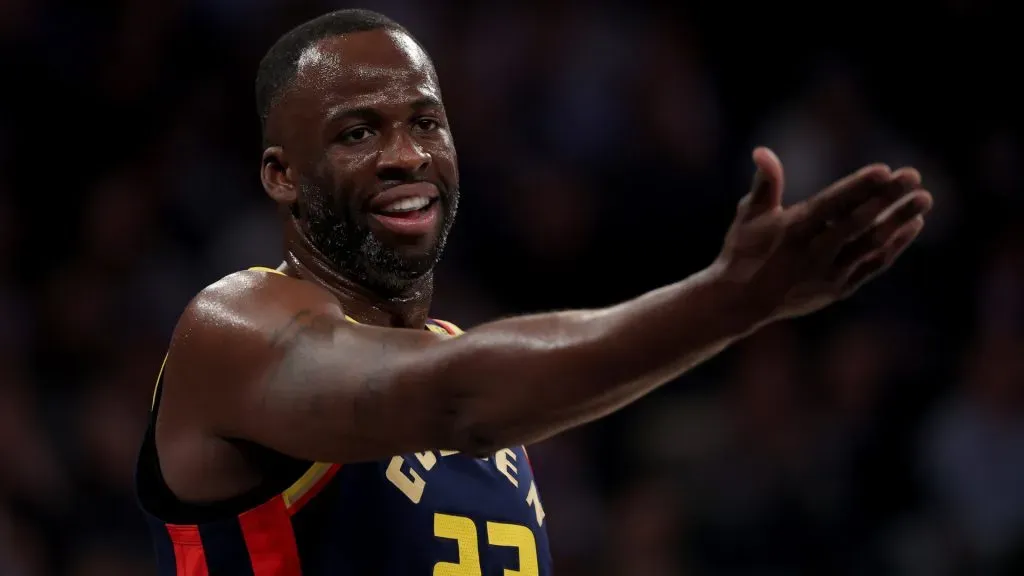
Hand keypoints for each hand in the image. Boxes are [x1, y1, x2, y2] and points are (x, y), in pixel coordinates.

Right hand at [715, 147, 931, 322]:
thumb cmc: (743, 252)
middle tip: (914, 174)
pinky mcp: (838, 289)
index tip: (885, 170)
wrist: (740, 304)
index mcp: (791, 231)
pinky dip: (894, 246)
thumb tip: (763, 150)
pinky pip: (873, 265)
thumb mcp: (748, 215)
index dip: (858, 188)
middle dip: (888, 197)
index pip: (831, 205)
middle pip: (858, 222)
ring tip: (924, 199)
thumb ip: (765, 183)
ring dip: (899, 220)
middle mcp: (813, 253)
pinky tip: (912, 225)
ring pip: (871, 245)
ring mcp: (828, 274)